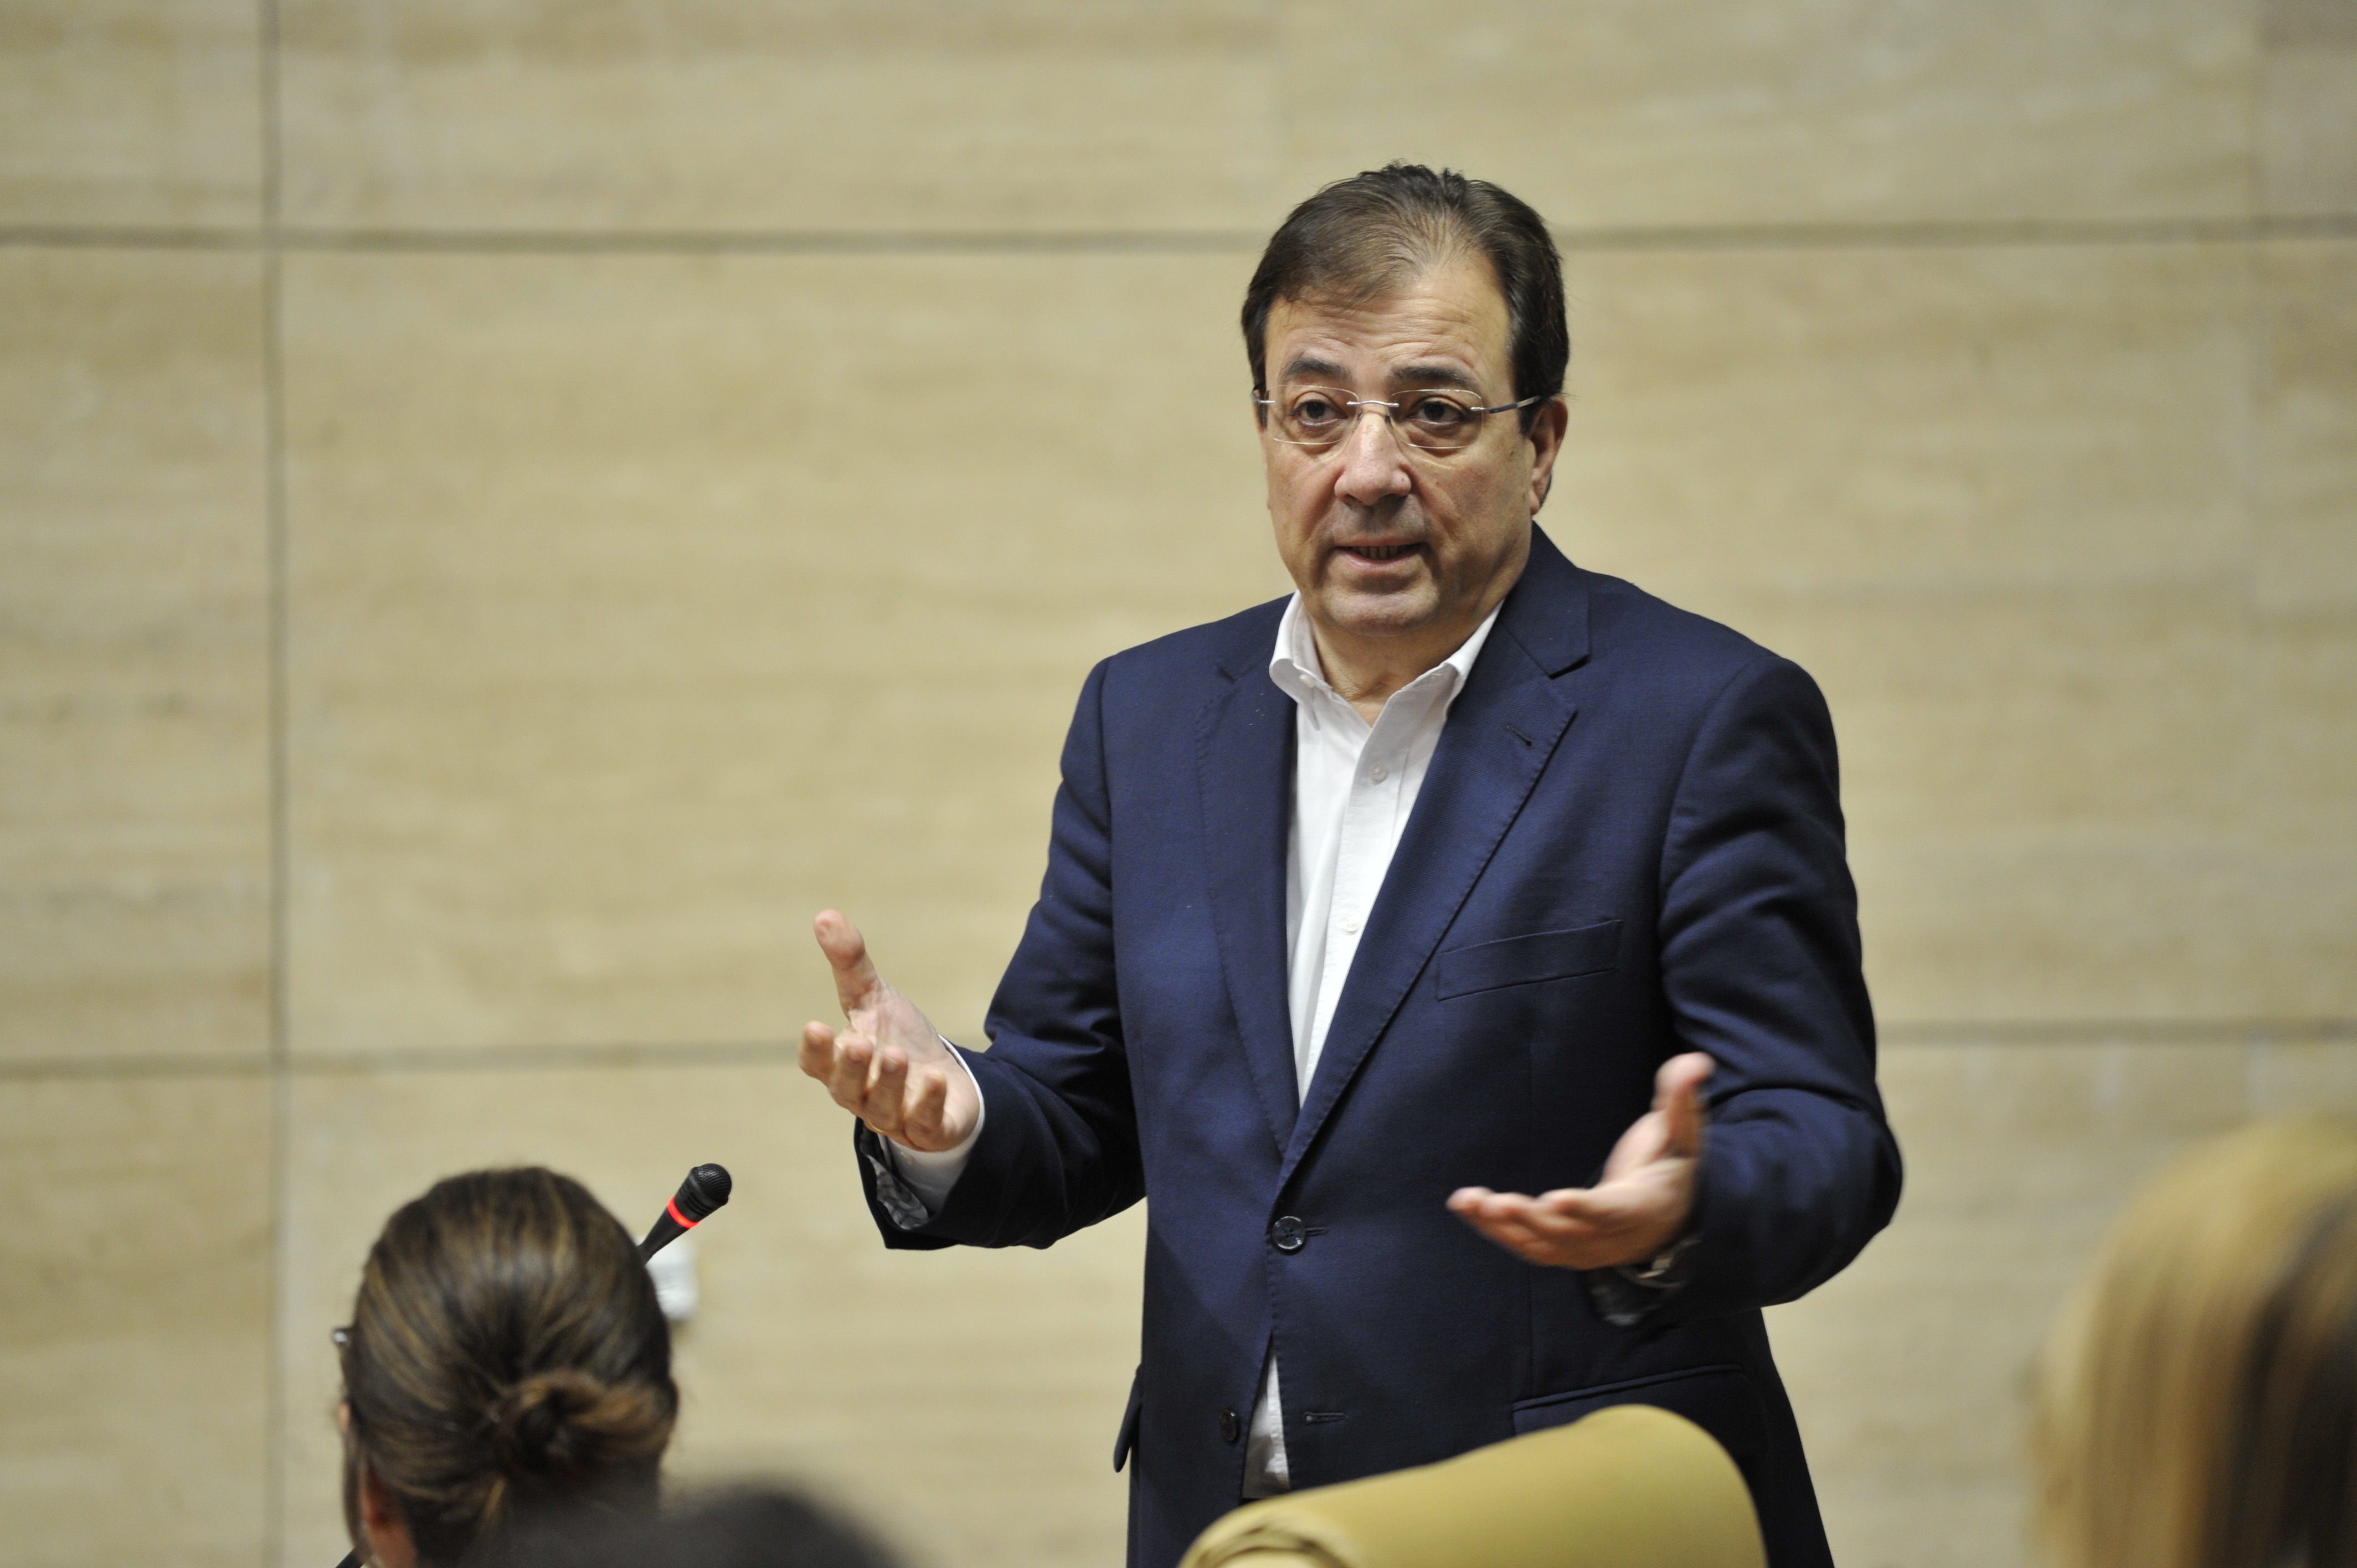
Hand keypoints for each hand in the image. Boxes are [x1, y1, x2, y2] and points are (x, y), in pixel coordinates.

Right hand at [799, 910, 980, 1153]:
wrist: (948, 1081)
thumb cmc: (901, 1039)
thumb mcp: (876, 998)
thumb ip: (850, 963)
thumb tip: (825, 916)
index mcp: (842, 1064)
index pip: (817, 1063)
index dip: (815, 1050)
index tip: (815, 1027)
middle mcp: (862, 1094)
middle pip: (845, 1088)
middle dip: (850, 1067)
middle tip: (858, 1044)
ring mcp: (894, 1115)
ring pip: (881, 1108)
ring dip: (887, 1082)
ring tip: (895, 1057)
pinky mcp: (928, 1129)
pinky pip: (923, 1124)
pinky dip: (926, 1104)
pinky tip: (934, 1080)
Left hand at [1446, 1052, 1711, 1270]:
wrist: (1673, 1213)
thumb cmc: (1675, 1162)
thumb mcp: (1685, 1130)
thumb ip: (1682, 1096)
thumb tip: (1696, 1060)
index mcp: (1644, 1208)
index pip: (1614, 1213)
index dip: (1586, 1210)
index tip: (1556, 1201)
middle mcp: (1614, 1238)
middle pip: (1568, 1235)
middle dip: (1529, 1220)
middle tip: (1494, 1200)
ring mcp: (1587, 1250)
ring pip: (1540, 1246)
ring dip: (1501, 1226)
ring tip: (1467, 1201)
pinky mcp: (1564, 1250)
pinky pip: (1526, 1246)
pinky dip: (1495, 1230)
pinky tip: (1465, 1206)